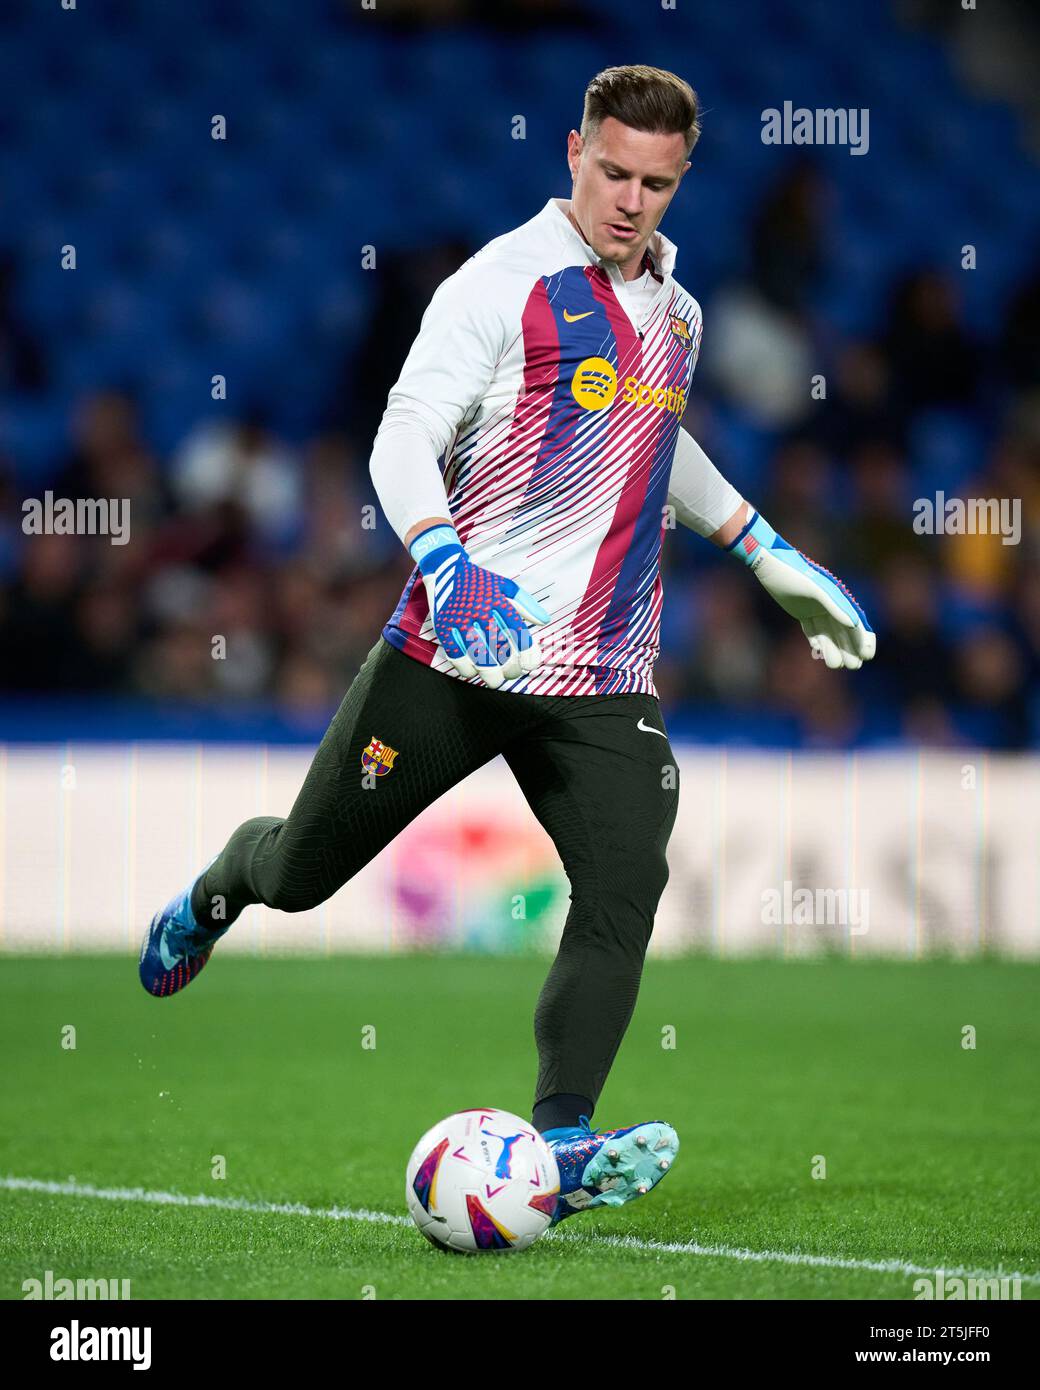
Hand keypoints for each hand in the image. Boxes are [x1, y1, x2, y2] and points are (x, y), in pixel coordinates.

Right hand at [410, 524, 549, 688]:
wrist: (444, 569)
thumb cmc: (479, 582)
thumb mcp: (505, 586)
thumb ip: (526, 604)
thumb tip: (545, 621)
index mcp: (497, 601)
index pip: (518, 632)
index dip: (528, 653)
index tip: (532, 664)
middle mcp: (479, 611)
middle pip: (499, 648)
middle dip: (510, 667)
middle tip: (513, 673)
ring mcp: (460, 621)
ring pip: (478, 656)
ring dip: (490, 674)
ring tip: (497, 679)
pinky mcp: (443, 628)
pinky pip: (456, 656)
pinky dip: (467, 668)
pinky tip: (474, 671)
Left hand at [730, 511, 875, 670]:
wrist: (770, 563)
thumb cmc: (793, 572)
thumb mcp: (814, 588)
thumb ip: (834, 604)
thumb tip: (854, 622)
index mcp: (836, 597)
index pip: (854, 622)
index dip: (861, 639)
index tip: (866, 656)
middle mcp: (828, 603)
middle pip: (842, 631)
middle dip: (850, 648)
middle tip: (854, 666)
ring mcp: (815, 608)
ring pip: (827, 633)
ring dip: (833, 648)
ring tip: (837, 665)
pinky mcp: (801, 611)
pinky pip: (812, 630)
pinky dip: (816, 642)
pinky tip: (819, 654)